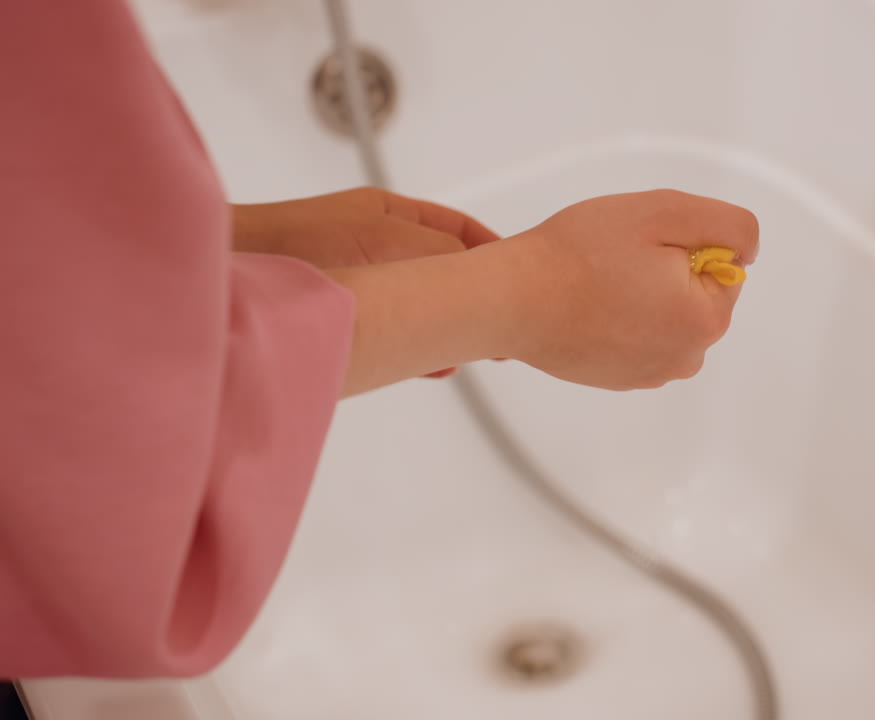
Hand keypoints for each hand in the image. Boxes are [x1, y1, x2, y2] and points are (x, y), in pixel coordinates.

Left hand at [234, 187, 501, 377]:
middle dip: (473, 297)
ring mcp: (356, 280)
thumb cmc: (304, 245)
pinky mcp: (340, 316)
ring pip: (419, 305)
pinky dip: (417, 344)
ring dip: (446, 326)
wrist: (228, 274)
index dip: (493, 252)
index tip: (524, 280)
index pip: (459, 228)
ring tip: (473, 352)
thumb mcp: (392, 239)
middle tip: (503, 330)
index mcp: (389, 212)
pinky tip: (434, 364)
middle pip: (442, 270)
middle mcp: (374, 244)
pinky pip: (393, 329)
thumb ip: (443, 253)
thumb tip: (483, 275)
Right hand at [503, 189, 757, 389]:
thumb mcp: (664, 212)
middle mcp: (686, 358)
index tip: (643, 244)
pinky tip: (587, 306)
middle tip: (616, 260)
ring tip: (598, 284)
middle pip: (696, 294)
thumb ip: (728, 225)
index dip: (684, 244)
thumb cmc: (579, 253)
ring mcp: (651, 374)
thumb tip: (748, 251)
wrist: (511, 299)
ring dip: (642, 294)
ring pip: (666, 315)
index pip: (723, 265)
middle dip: (665, 270)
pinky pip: (637, 336)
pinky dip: (619, 318)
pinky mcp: (619, 379)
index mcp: (706, 320)